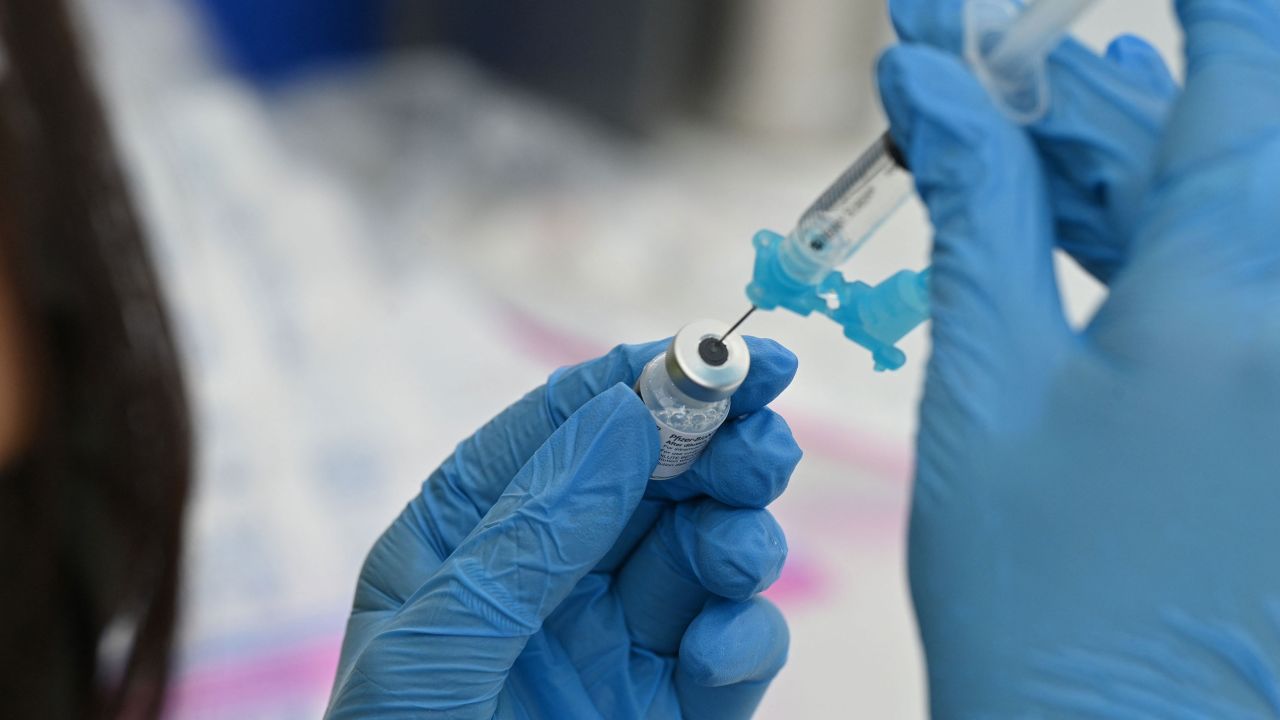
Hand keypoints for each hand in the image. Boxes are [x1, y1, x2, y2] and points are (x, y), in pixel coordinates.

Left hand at [326, 338, 801, 717]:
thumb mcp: (438, 654)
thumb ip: (530, 536)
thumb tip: (625, 419)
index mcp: (461, 541)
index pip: (559, 427)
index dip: (643, 378)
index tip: (727, 353)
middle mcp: (542, 579)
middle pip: (649, 478)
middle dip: (713, 448)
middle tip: (765, 436)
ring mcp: (611, 645)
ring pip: (700, 552)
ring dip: (737, 537)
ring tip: (735, 555)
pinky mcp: (669, 712)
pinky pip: (728, 650)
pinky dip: (743, 639)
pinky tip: (720, 654)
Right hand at [883, 0, 1279, 714]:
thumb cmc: (1039, 598)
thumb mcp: (985, 390)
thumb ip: (973, 213)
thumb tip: (930, 85)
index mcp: (1231, 301)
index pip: (1236, 79)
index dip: (1201, 1)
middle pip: (1217, 136)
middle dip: (1090, 82)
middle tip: (982, 53)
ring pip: (1222, 207)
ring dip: (1111, 152)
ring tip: (1002, 120)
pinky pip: (1229, 278)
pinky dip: (1144, 230)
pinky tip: (1069, 201)